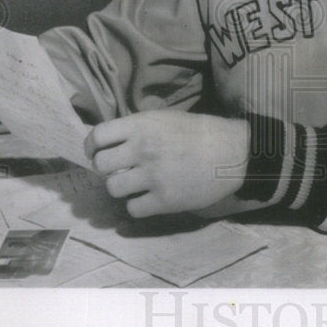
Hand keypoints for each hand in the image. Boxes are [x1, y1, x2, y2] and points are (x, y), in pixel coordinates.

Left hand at [84, 110, 249, 217]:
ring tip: (136, 184)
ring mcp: (153, 176)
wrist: (234, 153)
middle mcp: (143, 150)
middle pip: (100, 165)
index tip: (97, 152)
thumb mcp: (166, 118)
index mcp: (142, 125)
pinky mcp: (165, 200)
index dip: (92, 146)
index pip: (97, 136)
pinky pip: (133, 208)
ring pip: (113, 188)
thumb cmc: (201, 133)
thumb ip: (138, 129)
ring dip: (122, 187)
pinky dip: (138, 205)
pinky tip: (149, 198)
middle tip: (120, 169)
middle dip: (107, 168)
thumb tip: (109, 143)